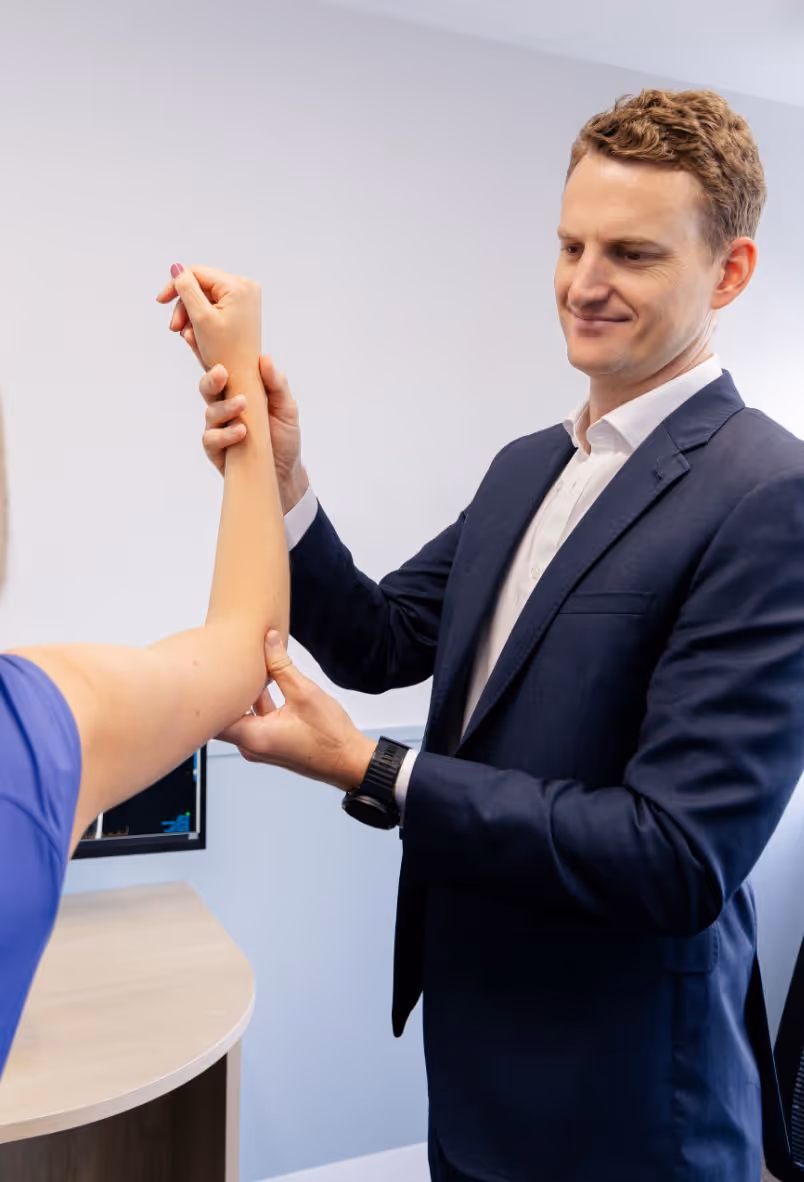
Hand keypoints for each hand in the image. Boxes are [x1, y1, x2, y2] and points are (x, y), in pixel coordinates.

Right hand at [156, 264, 260, 375]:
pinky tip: (198, 334)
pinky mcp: (242, 310)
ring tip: (188, 335)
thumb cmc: (225, 353)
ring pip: (205, 297)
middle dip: (185, 306)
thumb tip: (176, 267)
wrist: (243, 378)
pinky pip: (215, 306)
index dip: (176, 285)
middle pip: (201, 285)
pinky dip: (202, 319)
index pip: (197, 273)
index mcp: (238, 286)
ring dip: (191, 314)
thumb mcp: (201, 318)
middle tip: (176, 328)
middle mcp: (246, 287)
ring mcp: (246, 299)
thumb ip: (187, 289)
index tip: (160, 301)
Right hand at [199, 357, 308, 510]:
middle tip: (222, 372)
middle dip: (211, 378)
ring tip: (243, 404)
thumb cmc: (283, 435)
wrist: (285, 472)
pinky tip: (241, 432)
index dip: (204, 351)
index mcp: (238, 389)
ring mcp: (218, 427)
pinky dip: (226, 434)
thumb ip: (276, 384)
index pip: (219, 366)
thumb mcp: (287, 407)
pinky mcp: (216, 449)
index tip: (197, 336)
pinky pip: (212, 438)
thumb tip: (265, 358)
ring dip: (226, 407)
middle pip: (208, 386)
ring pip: (211, 411)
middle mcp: (224, 405)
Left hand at [218, 632, 376, 791]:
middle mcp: (251, 746)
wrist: (349, 761)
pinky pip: (254, 720)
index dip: (209, 691)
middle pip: (225, 714)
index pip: (213, 716)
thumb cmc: (330, 737)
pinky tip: (268, 684)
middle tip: (229, 662)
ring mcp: (259, 746)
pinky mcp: (269, 744)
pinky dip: (257, 703)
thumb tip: (268, 640)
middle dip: (229, 688)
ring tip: (251, 668)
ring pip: (241, 716)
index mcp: (253, 737)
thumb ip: (281, 665)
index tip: (213, 669)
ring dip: (246, 694)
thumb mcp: (305, 693)